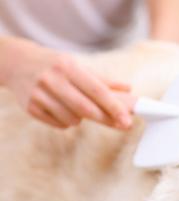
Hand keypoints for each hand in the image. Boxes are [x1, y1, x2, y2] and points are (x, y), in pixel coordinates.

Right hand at [0, 38, 132, 129]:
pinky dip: (67, 121)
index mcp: (67, 67)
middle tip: (123, 126)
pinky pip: (60, 125)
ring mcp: (39, 95)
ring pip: (73, 120)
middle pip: (86, 109)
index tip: (127, 120)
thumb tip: (128, 88)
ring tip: (75, 105)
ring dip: (82, 118)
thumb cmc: (55, 65)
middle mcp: (52, 80)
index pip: (96, 91)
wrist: (16, 63)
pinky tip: (61, 108)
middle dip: (107, 119)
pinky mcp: (30, 108)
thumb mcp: (77, 65)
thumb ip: (103, 80)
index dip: (114, 107)